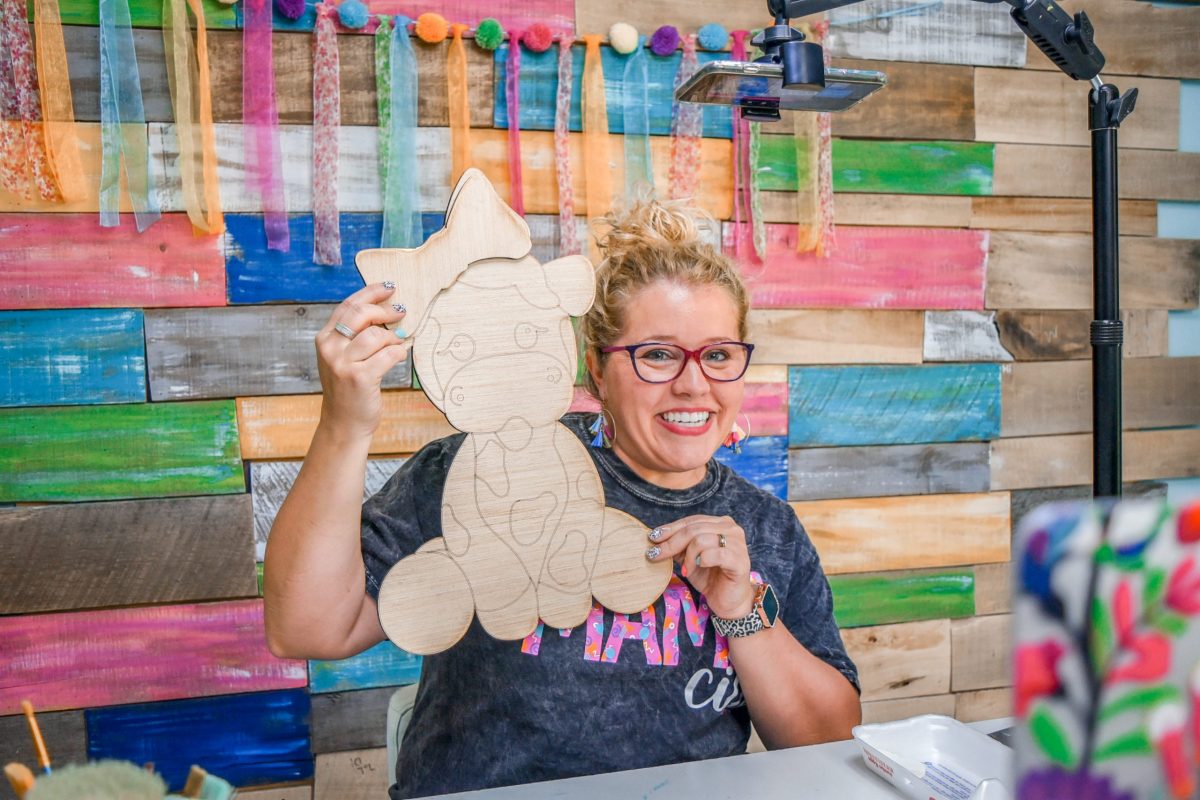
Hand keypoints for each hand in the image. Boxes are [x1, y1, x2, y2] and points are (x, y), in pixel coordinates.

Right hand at [315, 283, 408, 439]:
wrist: (343, 422)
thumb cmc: (348, 388)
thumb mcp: (343, 357)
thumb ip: (354, 335)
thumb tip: (385, 310)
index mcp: (325, 338)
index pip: (349, 305)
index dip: (370, 292)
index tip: (389, 287)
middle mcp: (330, 348)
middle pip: (361, 314)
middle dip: (386, 310)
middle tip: (402, 312)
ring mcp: (343, 364)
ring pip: (376, 335)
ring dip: (393, 337)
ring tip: (397, 343)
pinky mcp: (360, 378)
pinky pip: (387, 355)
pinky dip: (398, 352)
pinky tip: (400, 354)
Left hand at [646, 515, 754, 619]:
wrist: (728, 601)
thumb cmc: (711, 577)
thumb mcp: (689, 558)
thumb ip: (678, 546)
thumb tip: (656, 538)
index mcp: (720, 523)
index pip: (691, 521)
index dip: (671, 529)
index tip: (653, 538)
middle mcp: (731, 529)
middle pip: (694, 529)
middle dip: (671, 543)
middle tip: (656, 555)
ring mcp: (737, 544)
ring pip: (701, 540)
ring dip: (688, 557)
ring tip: (685, 570)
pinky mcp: (740, 561)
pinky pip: (715, 554)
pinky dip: (700, 561)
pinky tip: (696, 569)